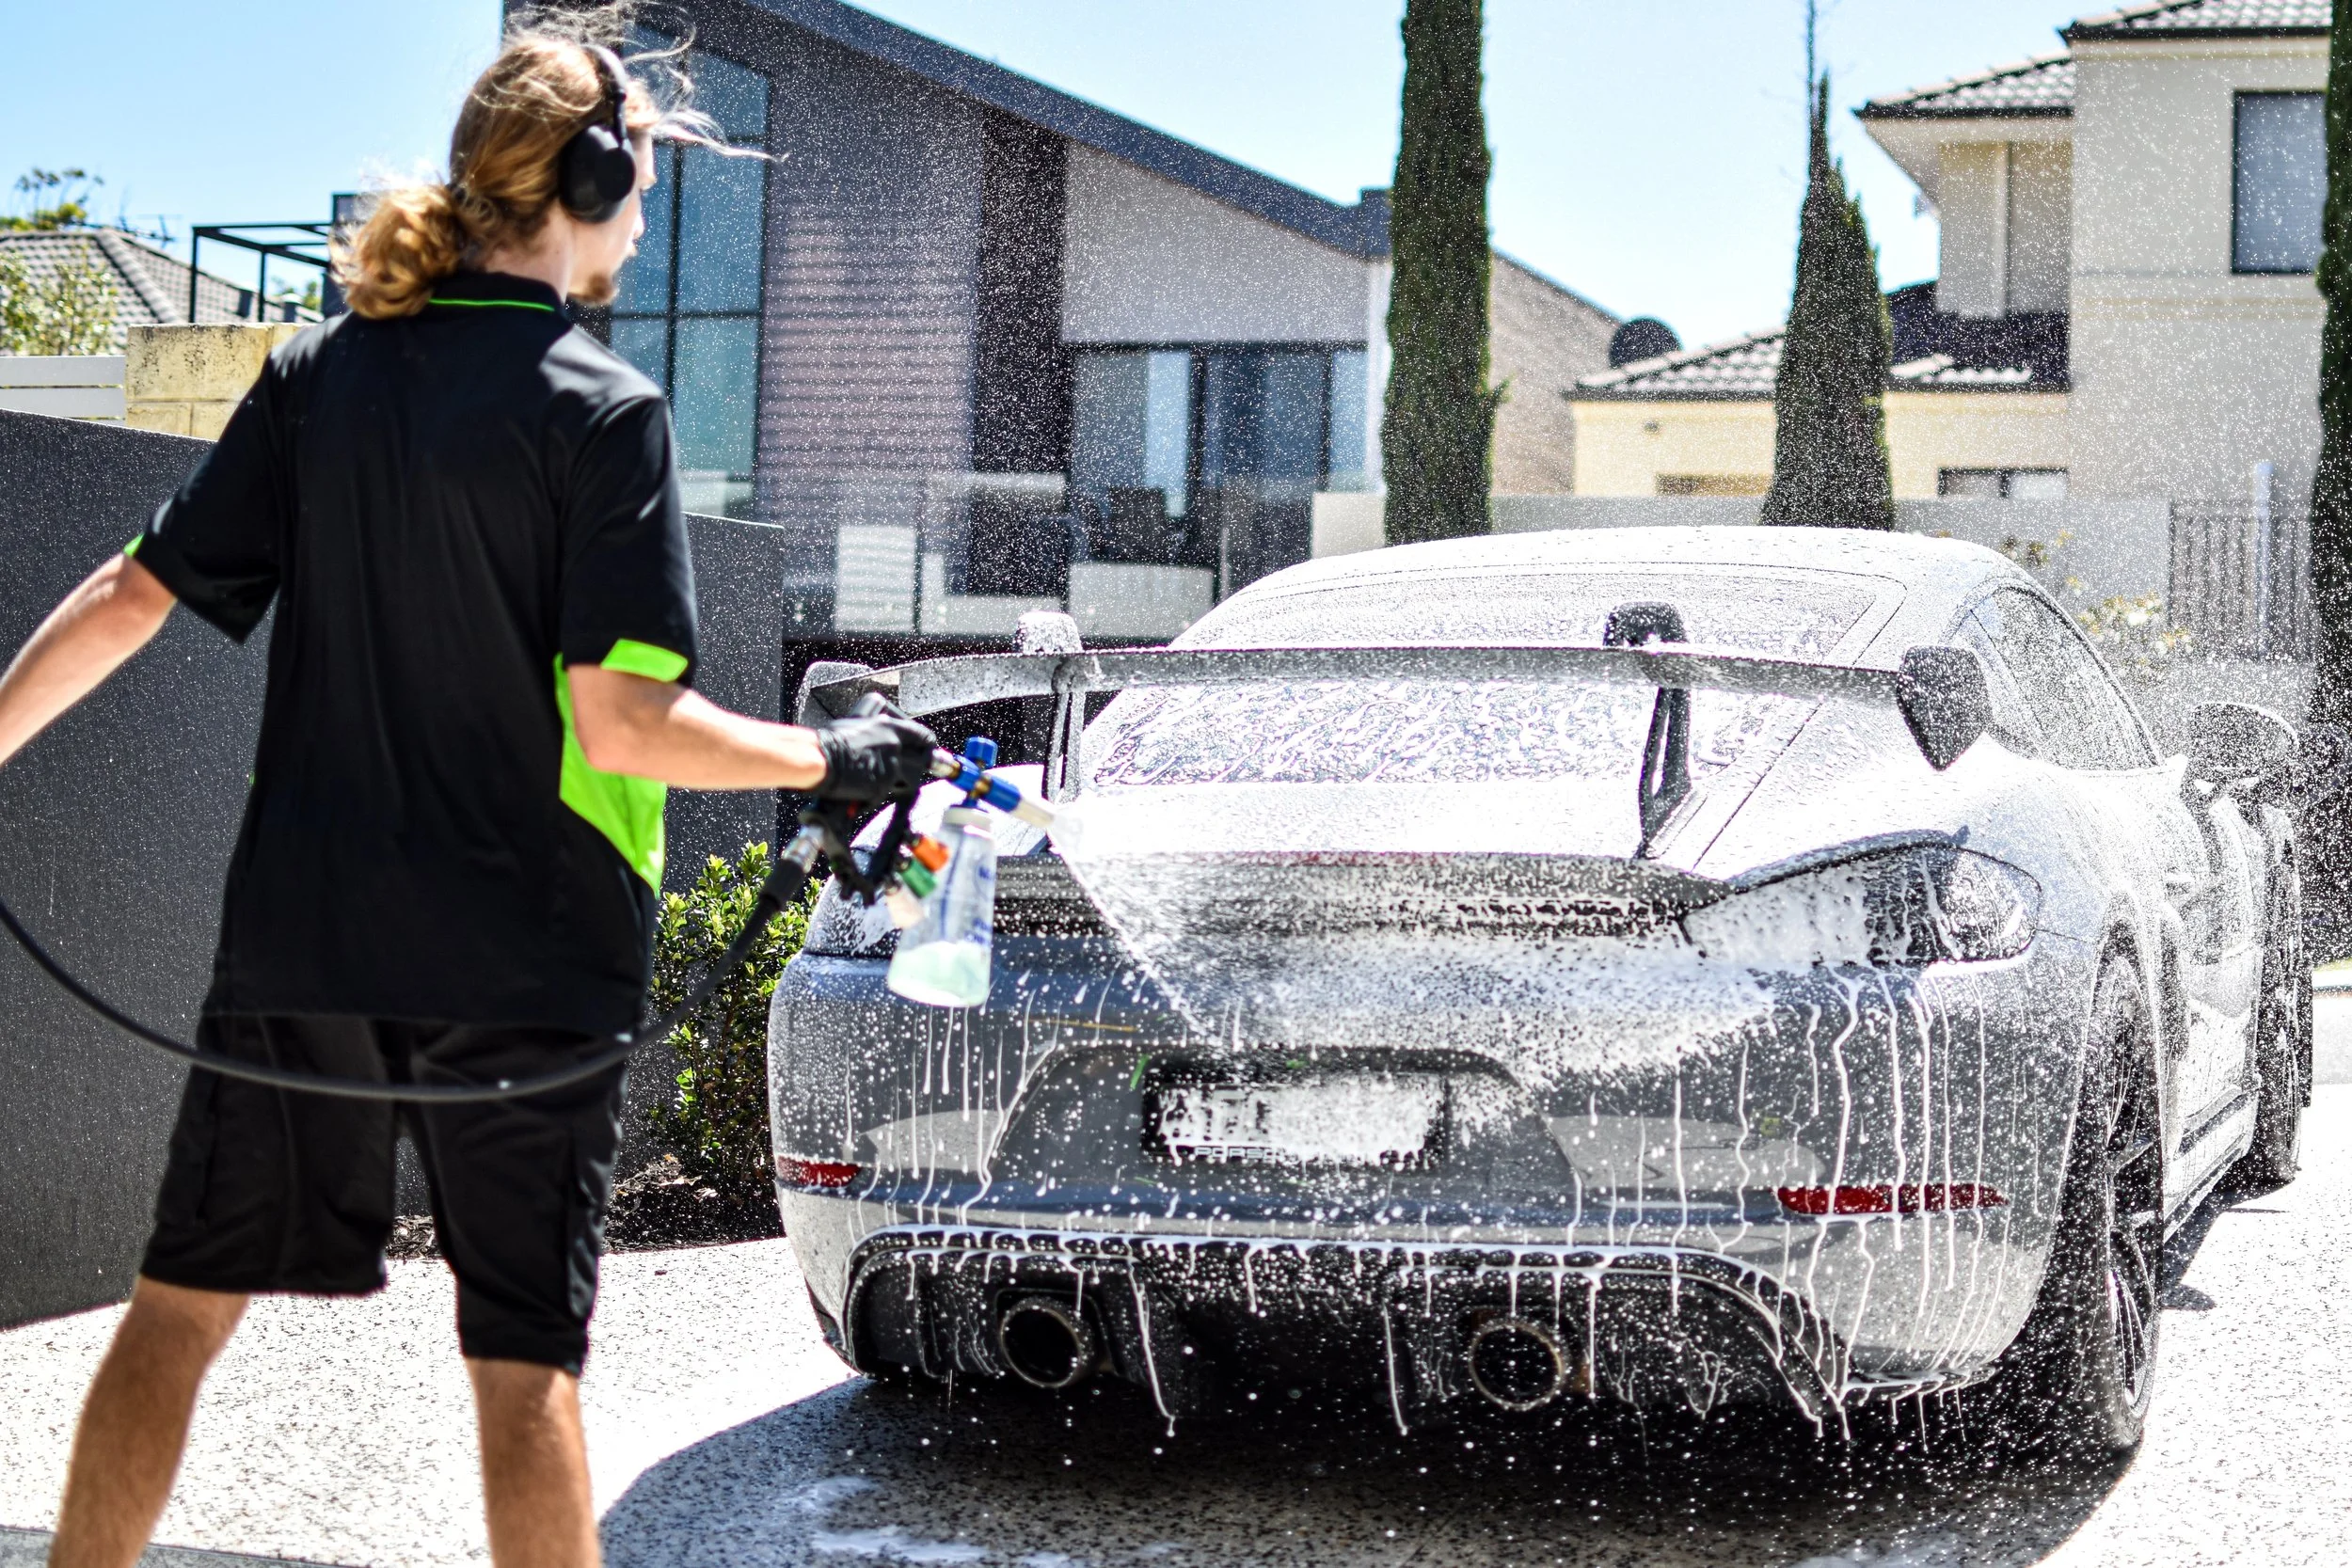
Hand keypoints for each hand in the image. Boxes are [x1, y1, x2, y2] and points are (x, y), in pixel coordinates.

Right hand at [814, 712, 937, 800]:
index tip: (931, 750)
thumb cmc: (828, 742)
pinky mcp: (883, 784)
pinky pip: (882, 795)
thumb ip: (875, 733)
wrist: (818, 759)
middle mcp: (894, 744)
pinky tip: (855, 793)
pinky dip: (869, 798)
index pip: (921, 735)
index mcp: (888, 726)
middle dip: (918, 769)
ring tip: (869, 784)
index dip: (928, 745)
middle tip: (910, 775)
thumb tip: (879, 741)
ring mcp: (890, 765)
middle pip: (922, 760)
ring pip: (903, 781)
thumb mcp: (856, 726)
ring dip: (891, 785)